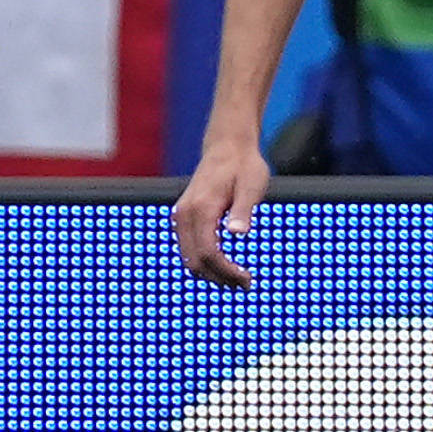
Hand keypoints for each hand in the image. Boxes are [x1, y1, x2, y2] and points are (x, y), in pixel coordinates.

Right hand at [174, 133, 269, 287]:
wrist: (227, 147)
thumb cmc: (243, 165)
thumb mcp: (251, 186)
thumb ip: (243, 210)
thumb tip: (237, 233)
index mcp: (201, 208)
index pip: (208, 253)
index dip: (226, 272)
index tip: (246, 279)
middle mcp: (185, 214)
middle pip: (195, 261)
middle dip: (219, 278)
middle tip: (245, 284)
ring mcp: (181, 216)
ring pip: (189, 258)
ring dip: (211, 274)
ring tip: (237, 279)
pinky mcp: (184, 218)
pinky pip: (188, 249)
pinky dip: (204, 262)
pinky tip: (224, 265)